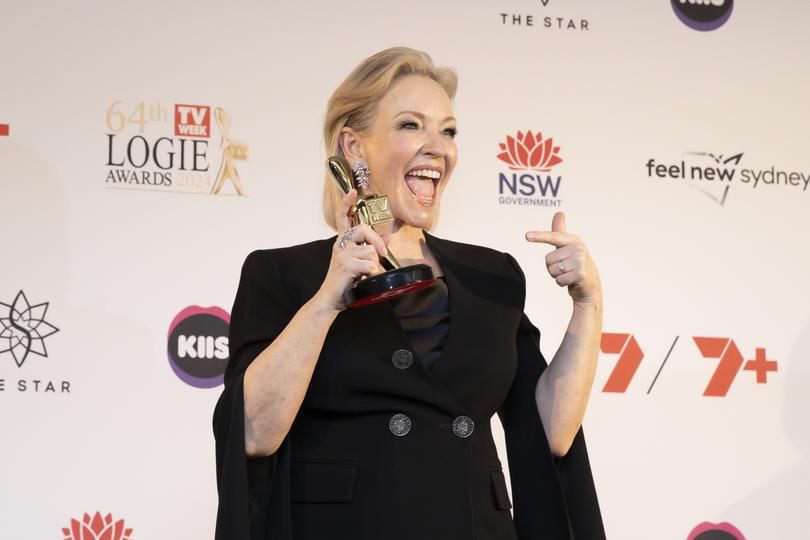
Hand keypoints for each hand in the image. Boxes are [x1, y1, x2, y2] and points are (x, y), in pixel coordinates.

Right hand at [314, 189, 387, 310]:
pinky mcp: (347, 264)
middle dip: (377, 242)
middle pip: (364, 229)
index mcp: (342, 242)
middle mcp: (340, 245)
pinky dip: (370, 274)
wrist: (331, 298)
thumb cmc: (344, 282)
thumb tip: (386, 240)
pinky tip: (361, 279)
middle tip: (383, 254)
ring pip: (370, 251)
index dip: (346, 204)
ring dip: (372, 265)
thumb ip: (368, 250)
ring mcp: (342, 254)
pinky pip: (370, 265)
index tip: (352, 192)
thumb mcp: (358, 263)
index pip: (342, 218)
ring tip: (362, 274)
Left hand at [525, 212, 600, 305]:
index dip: (539, 236)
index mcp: (573, 240)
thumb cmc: (575, 263)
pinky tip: (571, 281)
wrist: (590, 283)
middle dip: (552, 266)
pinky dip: (561, 283)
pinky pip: (558, 280)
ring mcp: (580, 261)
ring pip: (552, 270)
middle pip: (548, 259)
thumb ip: (560, 231)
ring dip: (557, 275)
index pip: (553, 237)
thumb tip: (559, 213)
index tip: (527, 236)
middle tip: (565, 268)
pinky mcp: (580, 275)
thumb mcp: (567, 246)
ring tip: (568, 274)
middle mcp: (578, 248)